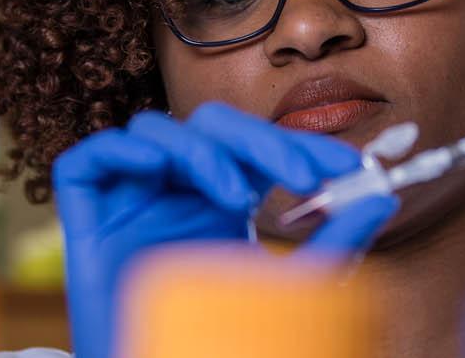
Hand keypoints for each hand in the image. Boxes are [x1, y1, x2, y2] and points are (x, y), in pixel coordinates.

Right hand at [52, 102, 398, 357]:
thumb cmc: (218, 340)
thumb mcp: (291, 291)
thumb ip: (333, 243)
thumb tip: (381, 197)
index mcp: (217, 201)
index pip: (254, 148)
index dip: (296, 144)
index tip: (343, 165)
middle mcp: (173, 191)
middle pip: (207, 127)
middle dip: (258, 139)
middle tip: (302, 177)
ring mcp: (128, 199)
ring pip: (154, 131)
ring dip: (199, 148)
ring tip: (236, 197)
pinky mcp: (83, 216)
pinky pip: (88, 158)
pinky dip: (123, 151)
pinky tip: (159, 172)